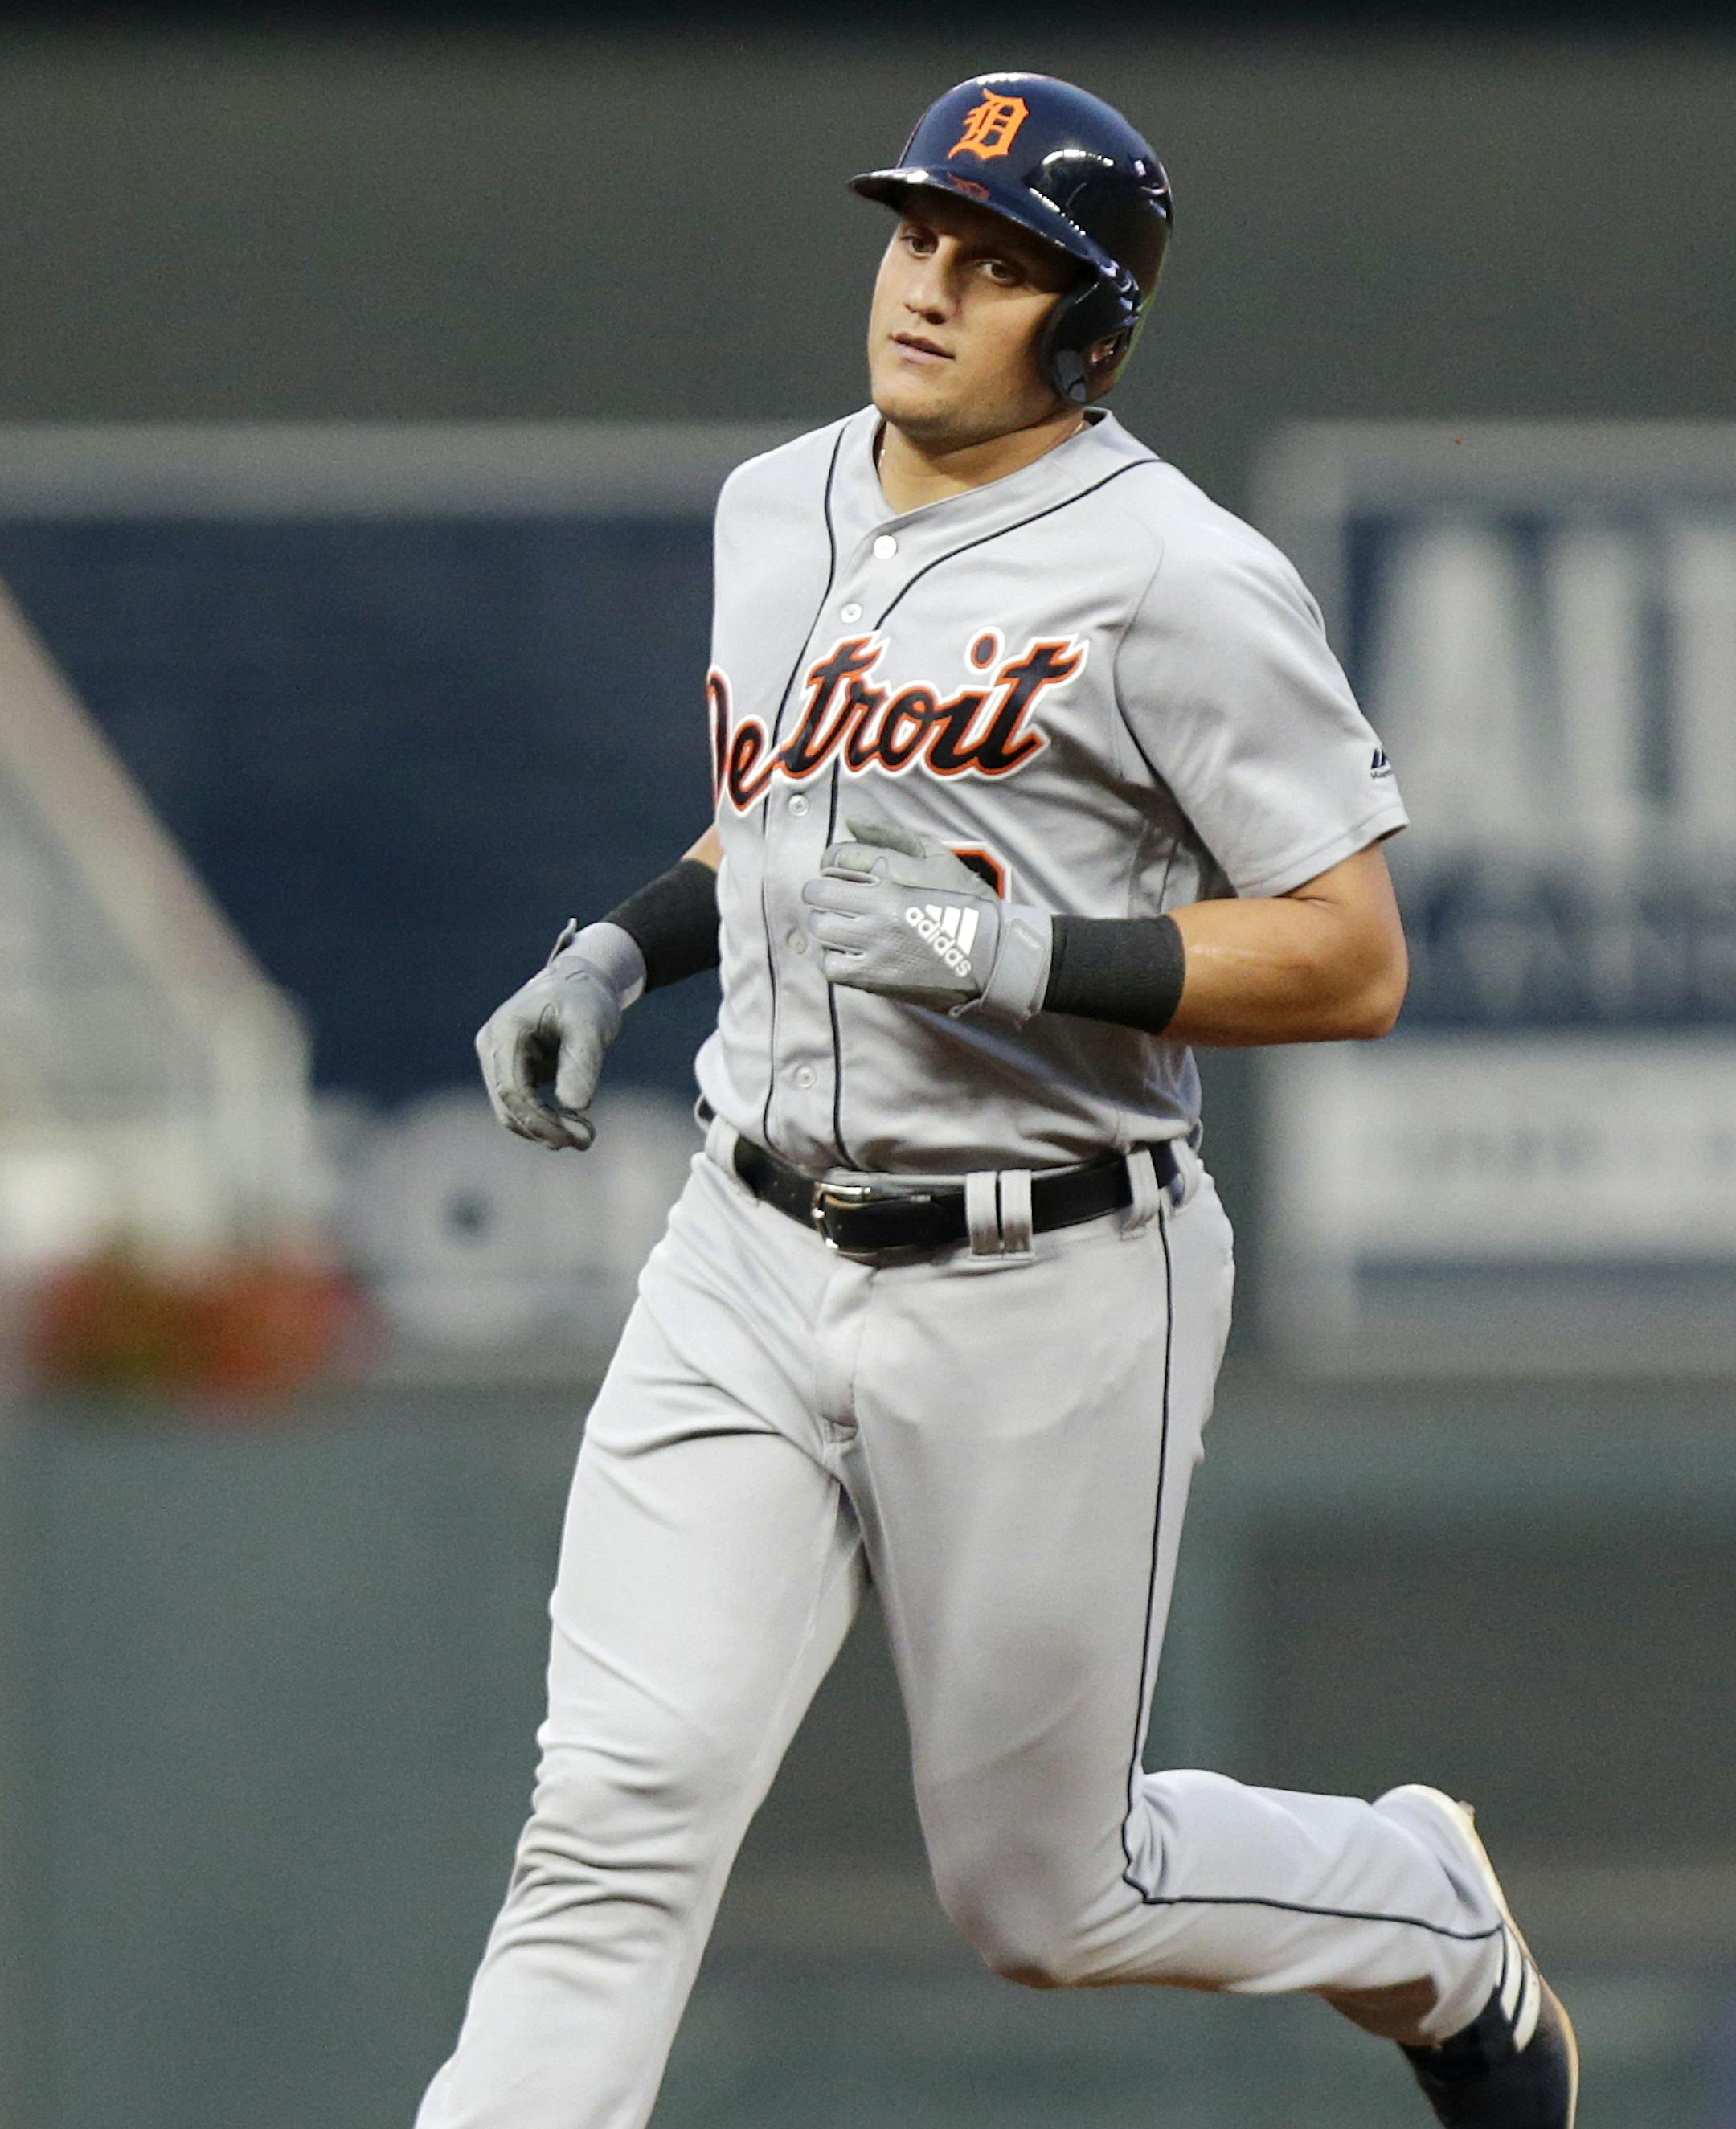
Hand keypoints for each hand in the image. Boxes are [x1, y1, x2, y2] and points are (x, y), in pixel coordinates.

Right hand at [474, 933, 623, 1150]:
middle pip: (508, 1105)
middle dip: (545, 1129)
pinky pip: (522, 1103)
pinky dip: (545, 1118)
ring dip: (546, 1128)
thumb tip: (575, 1106)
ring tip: (586, 1134)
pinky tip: (576, 1123)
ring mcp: (497, 1058)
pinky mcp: (510, 1069)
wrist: (579, 981)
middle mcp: (492, 1046)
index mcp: (505, 1032)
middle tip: (587, 1140)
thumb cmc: (585, 998)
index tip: (572, 1138)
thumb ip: (582, 1063)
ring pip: (513, 1109)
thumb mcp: (591, 1025)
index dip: (539, 1121)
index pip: (511, 1090)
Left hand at [800, 814, 1052, 1025]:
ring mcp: (875, 942)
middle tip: (834, 901)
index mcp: (893, 871)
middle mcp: (880, 905)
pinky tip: (846, 954)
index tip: (839, 872)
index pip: (835, 857)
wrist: (992, 955)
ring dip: (826, 925)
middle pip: (818, 892)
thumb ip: (891, 834)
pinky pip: (830, 965)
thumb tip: (850, 821)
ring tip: (841, 928)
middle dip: (821, 893)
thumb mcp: (937, 855)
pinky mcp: (875, 976)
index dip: (831, 863)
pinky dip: (831, 958)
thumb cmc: (965, 901)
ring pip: (821, 928)